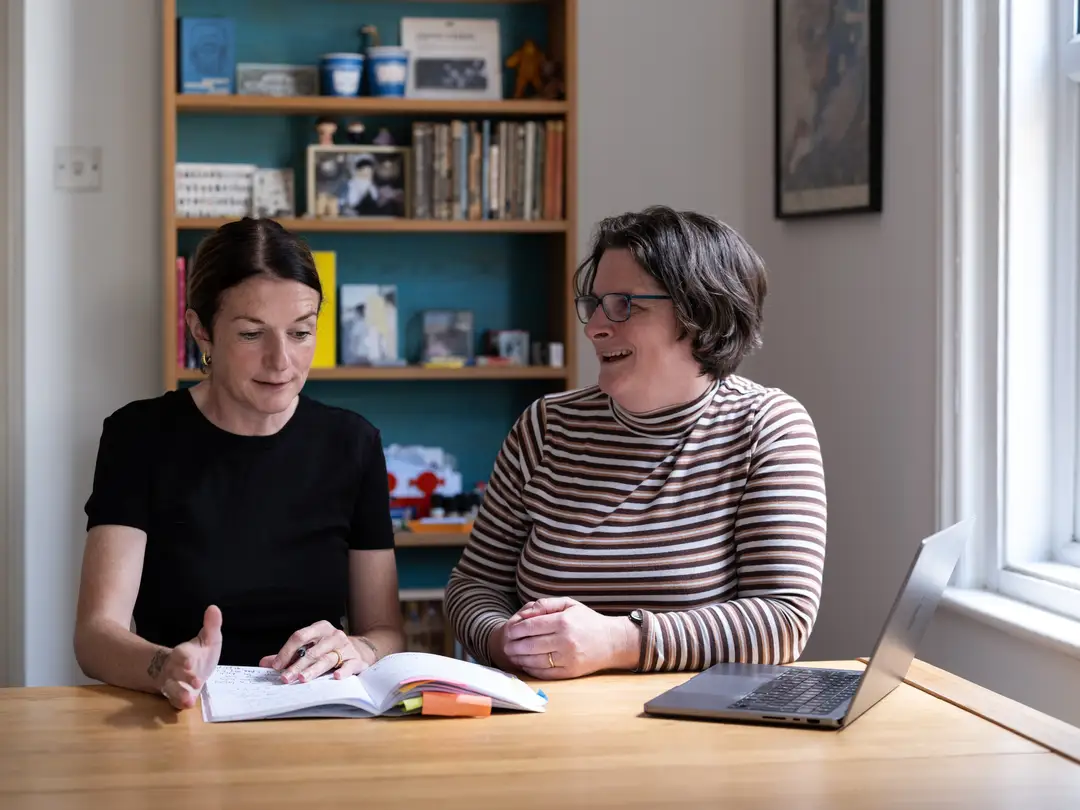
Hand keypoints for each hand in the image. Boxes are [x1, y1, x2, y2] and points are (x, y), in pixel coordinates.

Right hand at [152, 604, 222, 709]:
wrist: (186, 671)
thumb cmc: (199, 654)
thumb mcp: (208, 639)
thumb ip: (212, 626)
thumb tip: (214, 608)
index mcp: (183, 653)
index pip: (181, 654)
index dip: (184, 657)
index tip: (189, 661)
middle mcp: (175, 669)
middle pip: (175, 672)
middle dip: (184, 677)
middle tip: (196, 681)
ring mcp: (174, 684)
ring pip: (172, 689)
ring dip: (180, 693)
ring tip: (189, 699)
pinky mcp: (176, 697)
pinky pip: (175, 701)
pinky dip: (180, 703)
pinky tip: (187, 705)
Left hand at [259, 620, 369, 682]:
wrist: (359, 649)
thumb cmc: (329, 648)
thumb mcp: (310, 646)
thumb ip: (288, 655)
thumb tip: (264, 663)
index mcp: (320, 628)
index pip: (300, 636)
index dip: (287, 651)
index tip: (276, 666)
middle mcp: (333, 636)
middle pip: (312, 650)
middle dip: (297, 665)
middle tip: (286, 678)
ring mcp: (346, 647)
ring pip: (327, 659)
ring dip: (313, 670)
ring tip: (302, 679)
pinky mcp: (356, 659)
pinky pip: (349, 665)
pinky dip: (343, 671)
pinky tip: (336, 677)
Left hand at [501, 597, 639, 679]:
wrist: (613, 642)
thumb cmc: (588, 621)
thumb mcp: (569, 604)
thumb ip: (546, 605)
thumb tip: (524, 613)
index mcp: (564, 622)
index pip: (531, 626)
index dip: (516, 629)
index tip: (509, 630)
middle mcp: (565, 641)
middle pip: (530, 645)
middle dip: (514, 645)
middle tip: (506, 645)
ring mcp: (568, 658)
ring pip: (535, 660)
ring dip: (519, 658)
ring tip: (512, 654)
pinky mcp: (570, 672)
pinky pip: (545, 673)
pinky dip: (531, 669)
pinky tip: (525, 664)